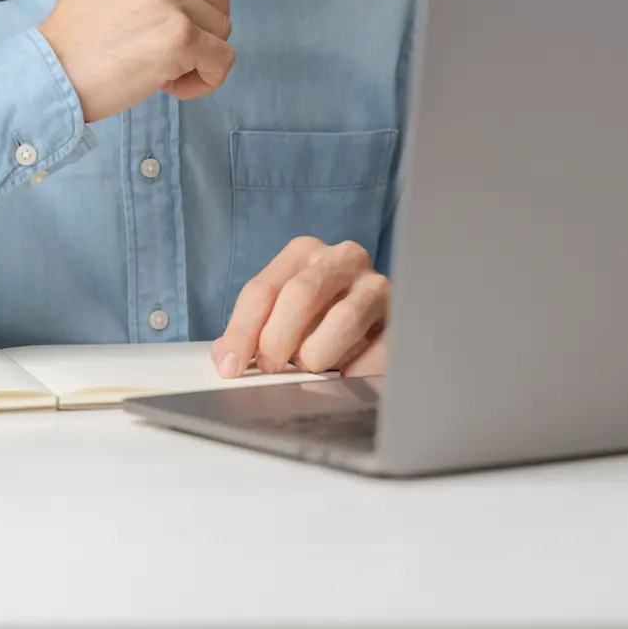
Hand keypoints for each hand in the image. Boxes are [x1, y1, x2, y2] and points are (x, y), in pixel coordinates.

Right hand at [37, 0, 233, 122]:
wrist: (55, 75)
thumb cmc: (74, 35)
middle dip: (212, 5)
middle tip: (190, 31)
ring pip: (219, 21)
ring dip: (202, 49)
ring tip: (167, 66)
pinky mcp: (180, 36)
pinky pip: (222, 56)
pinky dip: (208, 76)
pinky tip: (177, 83)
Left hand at [212, 237, 389, 378]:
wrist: (373, 316)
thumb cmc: (318, 316)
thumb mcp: (280, 315)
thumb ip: (251, 330)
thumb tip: (226, 357)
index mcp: (303, 252)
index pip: (262, 290)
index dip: (242, 332)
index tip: (230, 368)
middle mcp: (342, 258)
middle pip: (300, 295)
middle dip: (277, 340)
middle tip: (271, 368)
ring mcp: (375, 284)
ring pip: (342, 320)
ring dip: (318, 355)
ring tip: (311, 368)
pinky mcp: (401, 314)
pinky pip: (378, 347)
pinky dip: (356, 369)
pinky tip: (345, 375)